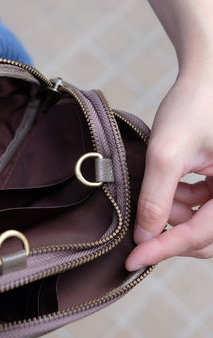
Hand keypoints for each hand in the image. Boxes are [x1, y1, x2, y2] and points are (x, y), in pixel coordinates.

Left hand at [126, 69, 212, 270]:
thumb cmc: (194, 106)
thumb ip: (156, 198)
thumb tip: (145, 237)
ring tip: (153, 192)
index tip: (133, 260)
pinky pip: (201, 207)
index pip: (201, 234)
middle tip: (140, 224)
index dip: (163, 249)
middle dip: (169, 231)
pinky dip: (178, 203)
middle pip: (205, 235)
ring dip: (171, 215)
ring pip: (199, 222)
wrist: (207, 76)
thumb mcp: (167, 153)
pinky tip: (166, 188)